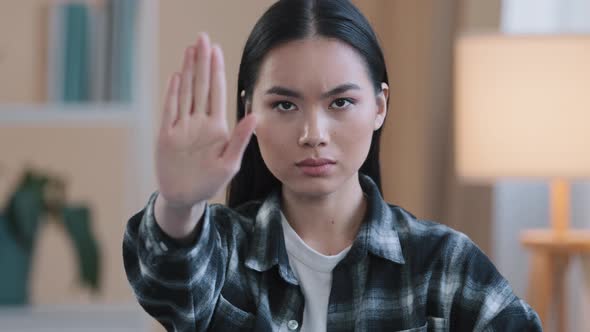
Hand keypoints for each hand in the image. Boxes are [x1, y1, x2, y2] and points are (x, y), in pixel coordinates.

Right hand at [155, 33, 255, 209]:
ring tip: (190, 49)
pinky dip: (173, 93)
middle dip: (202, 62)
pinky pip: (170, 110)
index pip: (217, 92)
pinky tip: (177, 76)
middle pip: (201, 86)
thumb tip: (255, 116)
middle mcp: (199, 122)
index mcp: (216, 127)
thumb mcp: (230, 163)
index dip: (217, 70)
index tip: (217, 50)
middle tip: (202, 37)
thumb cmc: (210, 182)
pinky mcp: (167, 135)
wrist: (184, 197)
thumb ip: (240, 139)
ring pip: (185, 92)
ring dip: (188, 71)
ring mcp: (182, 127)